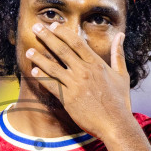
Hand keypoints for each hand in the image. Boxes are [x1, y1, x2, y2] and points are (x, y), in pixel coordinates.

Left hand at [25, 24, 132, 139]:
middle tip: (36, 27)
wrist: (116, 124)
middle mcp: (85, 72)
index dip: (63, 32)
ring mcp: (76, 85)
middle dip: (47, 37)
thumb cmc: (120, 101)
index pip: (77, 42)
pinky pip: (52, 85)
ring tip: (28, 51)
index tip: (53, 25)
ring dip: (39, 58)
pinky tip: (33, 71)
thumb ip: (118, 54)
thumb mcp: (122, 75)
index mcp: (97, 64)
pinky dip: (42, 77)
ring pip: (53, 67)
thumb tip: (121, 35)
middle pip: (62, 50)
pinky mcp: (68, 99)